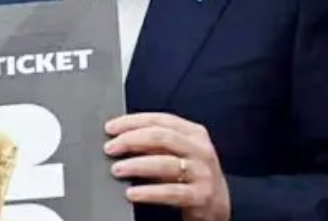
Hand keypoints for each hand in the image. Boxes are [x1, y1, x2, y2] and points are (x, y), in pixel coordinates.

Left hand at [105, 113, 230, 220]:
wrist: (216, 207)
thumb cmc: (190, 175)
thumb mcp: (176, 153)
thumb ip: (153, 143)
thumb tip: (118, 138)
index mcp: (194, 133)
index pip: (160, 120)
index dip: (132, 121)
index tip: (110, 127)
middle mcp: (200, 150)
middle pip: (161, 137)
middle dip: (131, 140)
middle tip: (110, 148)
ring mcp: (203, 173)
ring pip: (166, 163)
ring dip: (136, 165)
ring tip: (117, 169)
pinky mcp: (201, 197)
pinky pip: (171, 192)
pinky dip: (149, 192)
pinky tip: (132, 193)